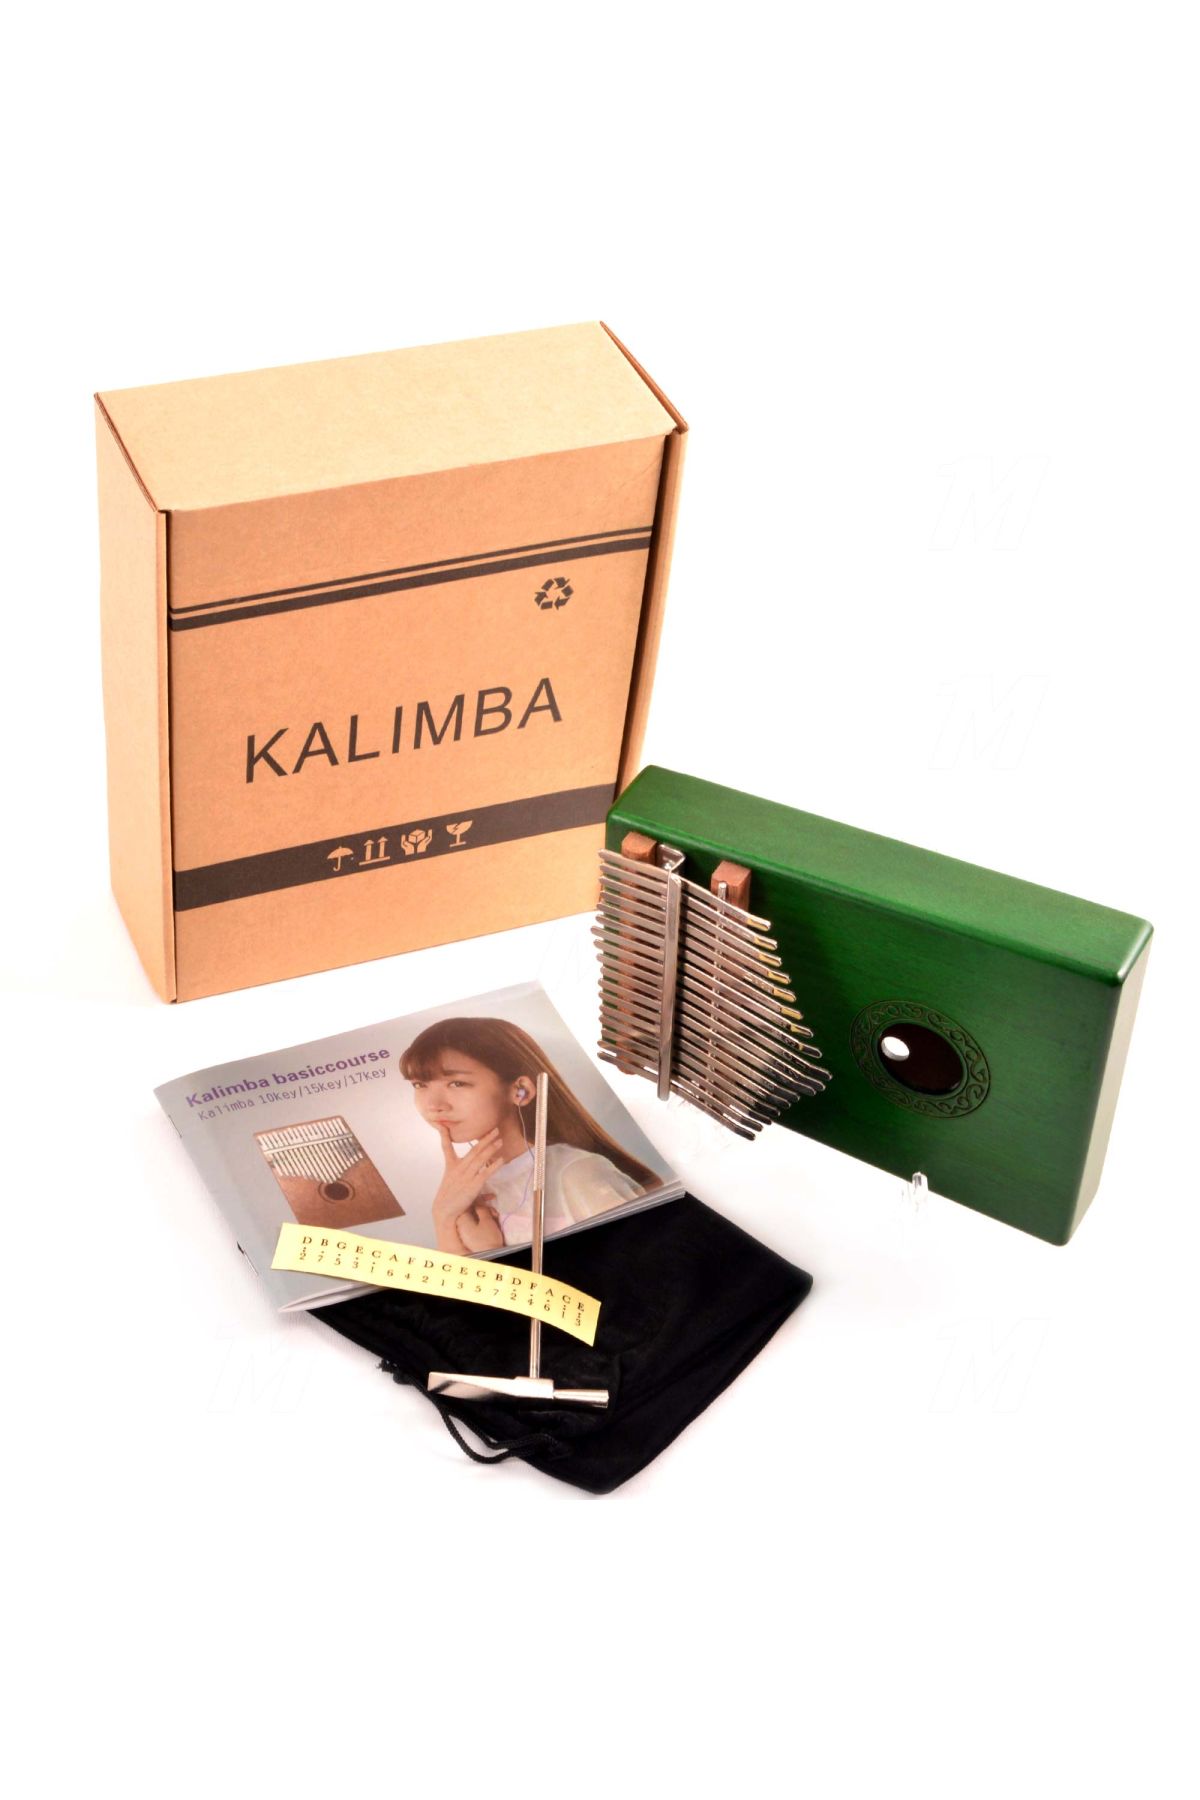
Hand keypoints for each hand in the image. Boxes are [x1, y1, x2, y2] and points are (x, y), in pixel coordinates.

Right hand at [431, 1127, 503, 1248]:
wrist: (444, 1211)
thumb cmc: (450, 1199)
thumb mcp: (456, 1188)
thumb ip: (473, 1186)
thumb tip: (491, 1195)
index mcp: (451, 1166)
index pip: (446, 1147)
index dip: (444, 1135)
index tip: (443, 1125)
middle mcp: (459, 1168)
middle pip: (473, 1150)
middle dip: (485, 1139)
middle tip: (495, 1129)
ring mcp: (466, 1175)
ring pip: (480, 1158)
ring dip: (491, 1148)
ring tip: (500, 1140)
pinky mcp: (473, 1184)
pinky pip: (485, 1172)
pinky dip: (494, 1165)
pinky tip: (501, 1159)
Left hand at [456, 1199, 504, 1252]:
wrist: (490, 1256)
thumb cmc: (488, 1238)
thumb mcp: (487, 1220)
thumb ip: (481, 1208)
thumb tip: (479, 1202)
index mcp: (461, 1219)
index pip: (469, 1203)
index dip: (481, 1198)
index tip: (491, 1198)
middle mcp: (460, 1225)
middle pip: (472, 1210)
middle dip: (485, 1208)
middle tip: (495, 1213)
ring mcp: (464, 1232)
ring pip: (475, 1216)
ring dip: (486, 1215)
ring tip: (496, 1218)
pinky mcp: (470, 1236)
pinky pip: (475, 1224)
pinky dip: (484, 1222)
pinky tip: (492, 1224)